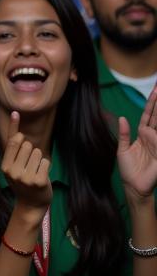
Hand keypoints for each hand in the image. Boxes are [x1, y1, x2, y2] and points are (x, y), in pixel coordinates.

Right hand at [1, 111, 51, 218]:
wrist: (31, 204)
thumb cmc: (22, 179)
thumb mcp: (11, 162)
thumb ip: (13, 141)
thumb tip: (15, 112)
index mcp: (4, 166)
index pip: (14, 141)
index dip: (22, 141)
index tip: (24, 147)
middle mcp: (13, 172)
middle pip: (28, 146)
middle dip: (32, 152)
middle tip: (29, 166)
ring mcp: (26, 178)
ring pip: (38, 153)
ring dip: (40, 159)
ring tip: (35, 171)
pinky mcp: (39, 182)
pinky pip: (46, 162)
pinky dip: (46, 166)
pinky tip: (42, 177)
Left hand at [118, 87, 156, 203]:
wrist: (133, 186)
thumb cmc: (128, 169)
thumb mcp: (122, 149)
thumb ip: (124, 133)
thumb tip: (122, 118)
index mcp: (143, 134)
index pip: (149, 115)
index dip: (152, 103)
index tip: (155, 89)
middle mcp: (153, 137)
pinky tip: (154, 131)